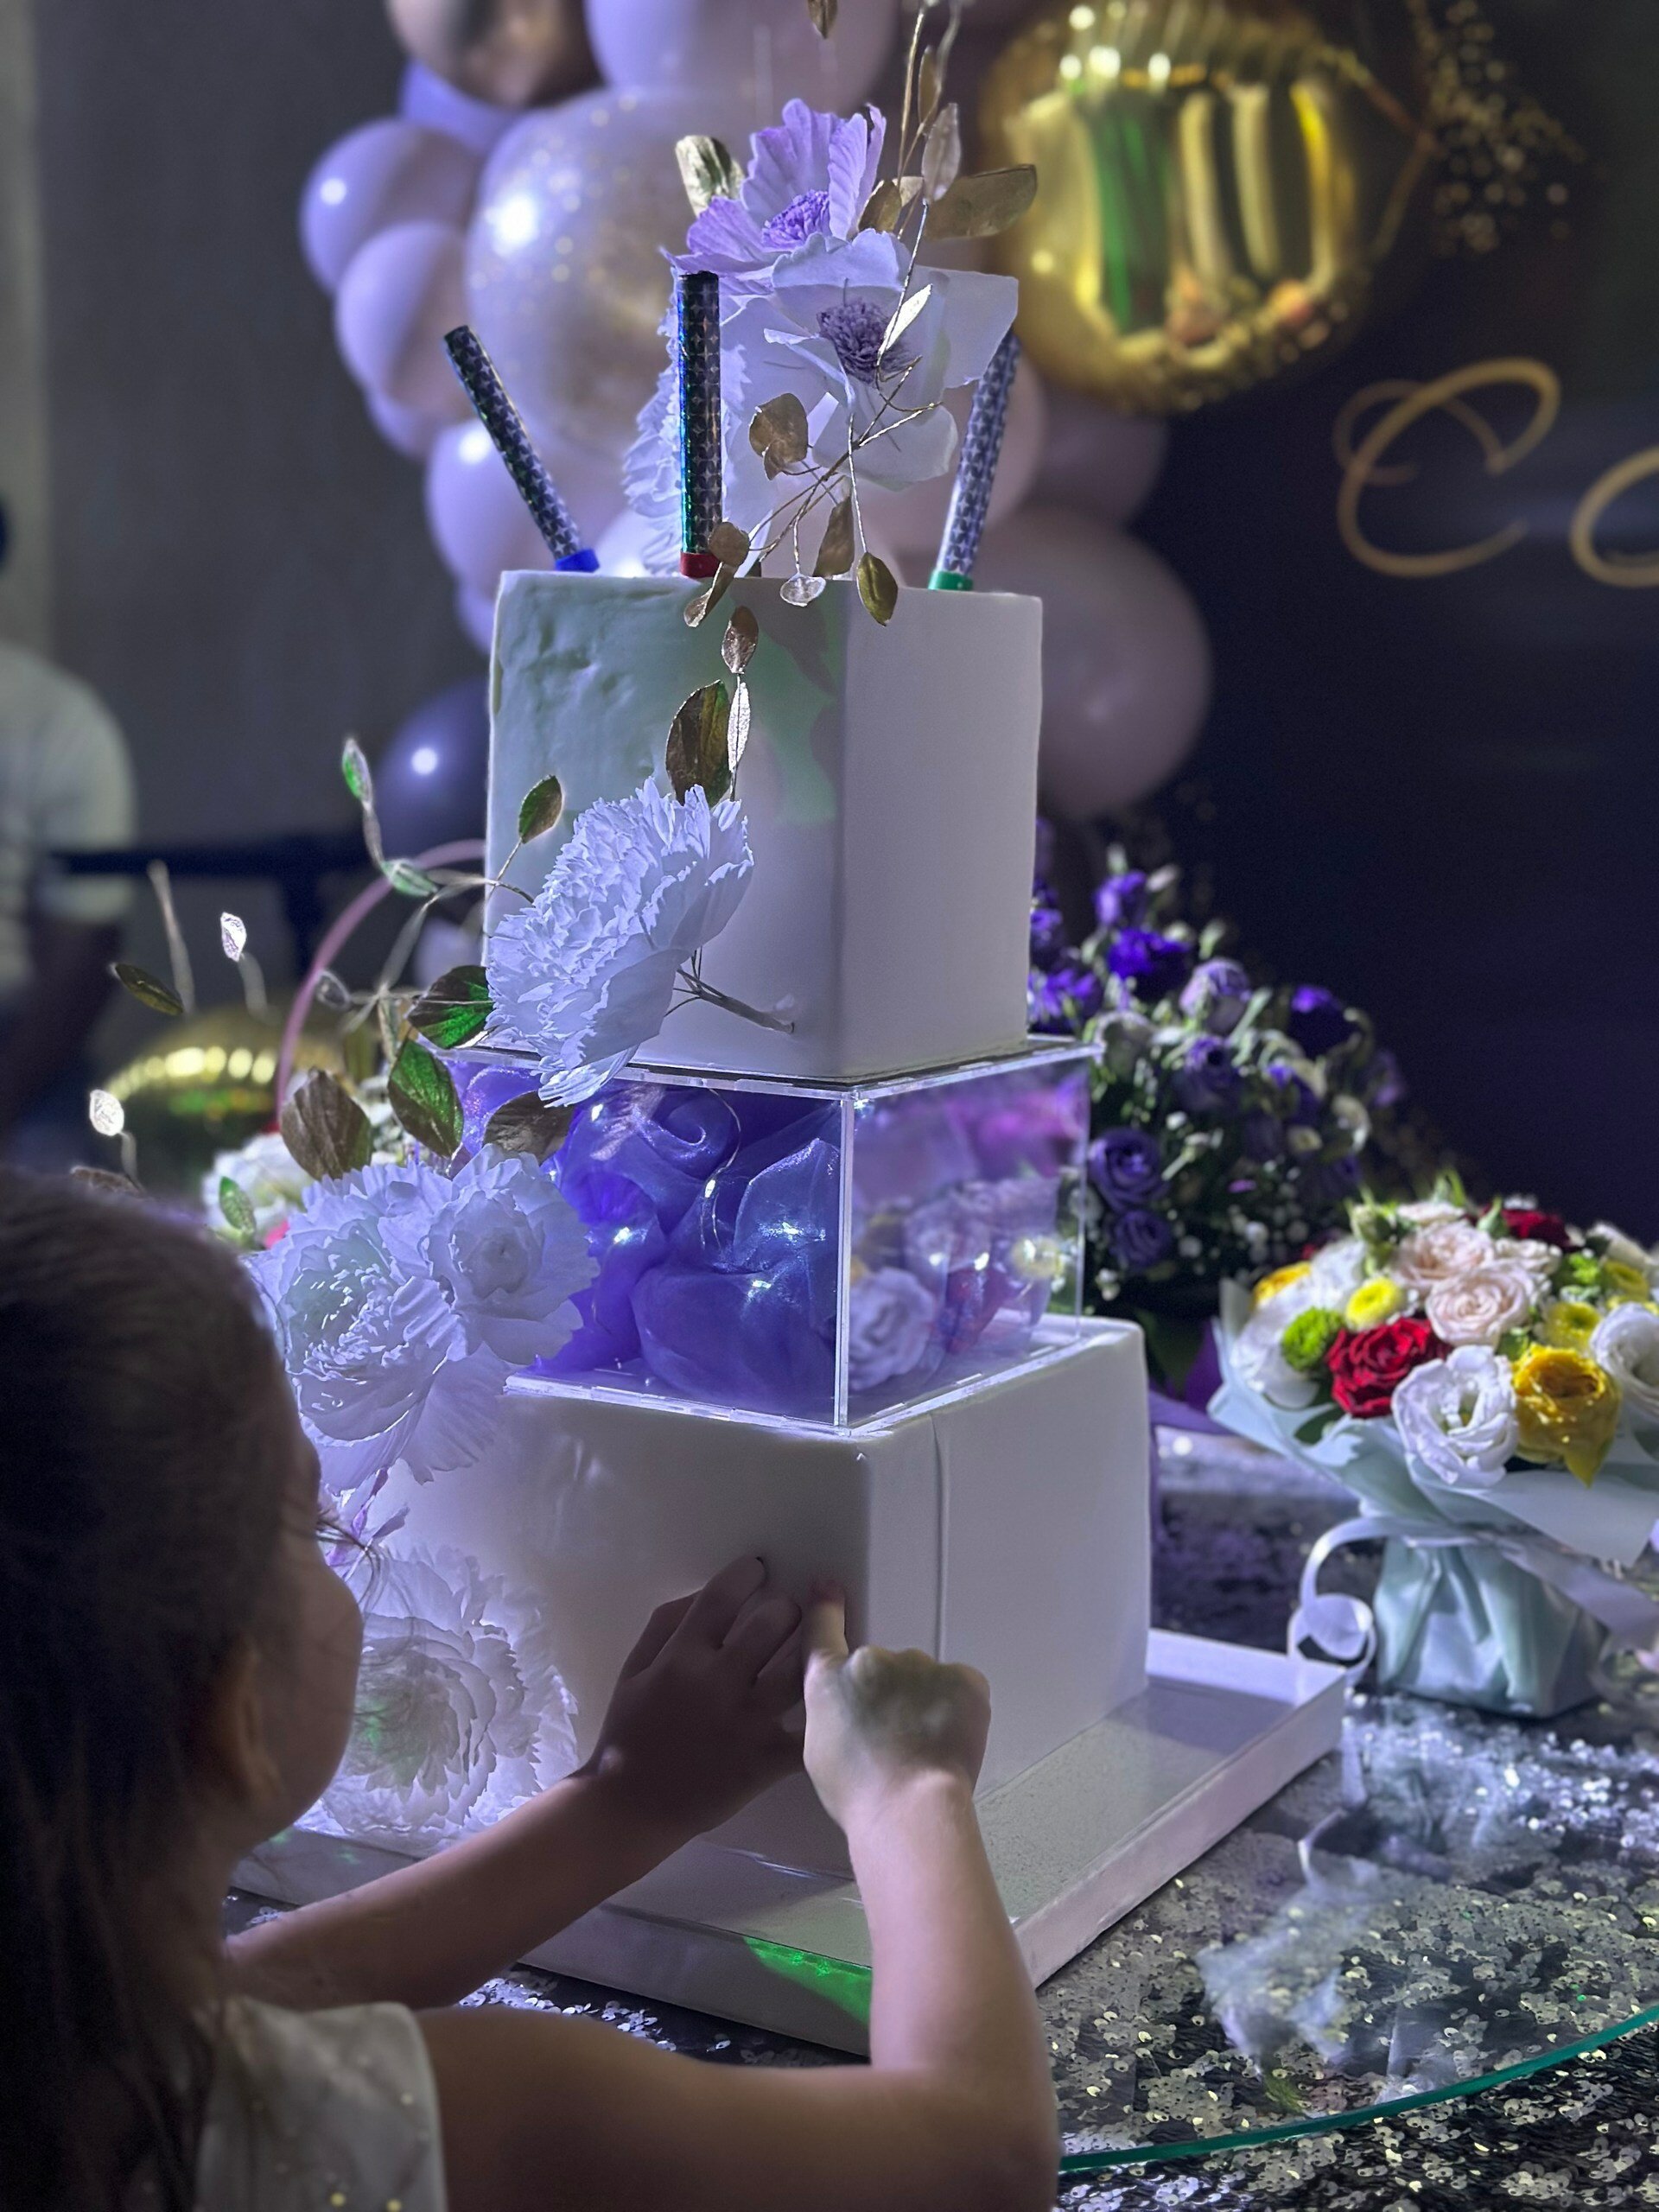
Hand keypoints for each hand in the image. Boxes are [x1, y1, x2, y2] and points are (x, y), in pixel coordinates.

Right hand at [577, 1557, 802, 1844]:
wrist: (630, 1807)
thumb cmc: (629, 1734)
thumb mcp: (633, 1670)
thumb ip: (665, 1625)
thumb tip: (705, 1592)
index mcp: (682, 1657)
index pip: (722, 1596)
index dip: (746, 1573)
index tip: (758, 1569)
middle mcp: (718, 1682)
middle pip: (774, 1622)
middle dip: (787, 1608)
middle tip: (789, 1612)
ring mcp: (746, 1721)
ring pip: (799, 1667)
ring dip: (811, 1649)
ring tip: (812, 1646)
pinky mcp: (765, 1759)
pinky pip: (808, 1730)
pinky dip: (823, 1716)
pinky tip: (827, 1703)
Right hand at [802, 1583, 990, 1834]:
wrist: (908, 1807)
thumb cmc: (858, 1792)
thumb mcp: (817, 1748)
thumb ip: (831, 1710)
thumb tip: (851, 1707)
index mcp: (831, 1677)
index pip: (823, 1630)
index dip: (827, 1608)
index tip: (829, 1590)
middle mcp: (873, 1659)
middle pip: (884, 1668)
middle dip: (890, 1695)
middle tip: (893, 1740)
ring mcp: (921, 1665)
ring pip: (923, 1679)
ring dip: (923, 1702)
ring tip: (921, 1749)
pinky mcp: (963, 1679)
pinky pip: (958, 1687)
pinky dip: (956, 1708)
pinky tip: (946, 1740)